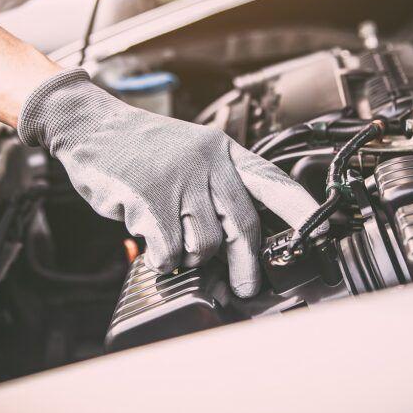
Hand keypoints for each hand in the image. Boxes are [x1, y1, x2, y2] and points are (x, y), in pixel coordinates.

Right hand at [17, 68, 323, 296]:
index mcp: (221, 151)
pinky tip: (149, 240)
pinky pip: (171, 250)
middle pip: (243, 225)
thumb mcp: (188, 152)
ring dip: (190, 255)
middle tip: (244, 287)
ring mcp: (180, 180)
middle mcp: (207, 163)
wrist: (90, 125)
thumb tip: (229, 246)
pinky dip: (162, 257)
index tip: (322, 227)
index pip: (270, 180)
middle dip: (246, 265)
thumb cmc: (139, 147)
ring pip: (206, 244)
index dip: (299, 207)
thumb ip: (212, 191)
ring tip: (170, 239)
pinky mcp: (151, 199)